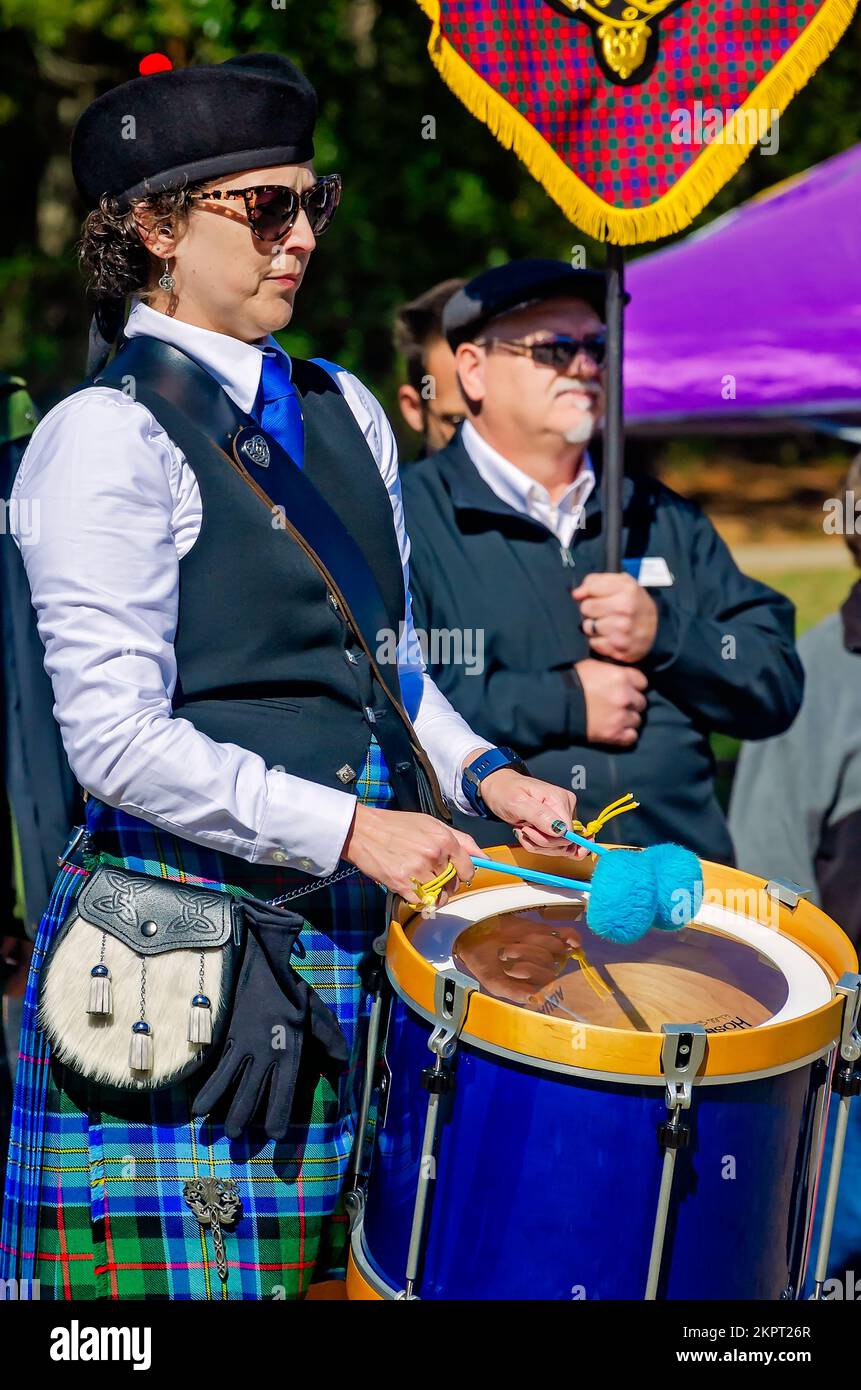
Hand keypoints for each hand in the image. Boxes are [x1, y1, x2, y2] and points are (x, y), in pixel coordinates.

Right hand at [342, 805, 480, 904]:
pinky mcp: (402, 885)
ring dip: (433, 893)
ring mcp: (418, 872)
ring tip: (421, 880)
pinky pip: (421, 902)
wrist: (363, 831)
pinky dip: (418, 898)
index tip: (459, 874)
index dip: (465, 874)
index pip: (468, 868)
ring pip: (439, 895)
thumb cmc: (397, 825)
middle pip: (454, 884)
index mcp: (443, 840)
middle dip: (448, 883)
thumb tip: (485, 857)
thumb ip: (461, 840)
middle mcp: (433, 856)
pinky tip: (410, 885)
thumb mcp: (432, 824)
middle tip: (433, 874)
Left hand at [478, 768, 591, 859]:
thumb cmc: (507, 791)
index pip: (567, 833)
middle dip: (540, 842)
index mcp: (560, 799)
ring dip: (537, 844)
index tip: (528, 830)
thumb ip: (539, 815)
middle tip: (524, 829)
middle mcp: (565, 807)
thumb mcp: (517, 802)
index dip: (547, 839)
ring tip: (524, 830)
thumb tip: (560, 830)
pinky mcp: (557, 825)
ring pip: (558, 846)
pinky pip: (553, 846)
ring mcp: (562, 817)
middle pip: (563, 842)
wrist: (501, 790)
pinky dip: (538, 845)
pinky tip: (529, 834)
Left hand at [573, 572, 657, 662]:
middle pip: (586, 607)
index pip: (590, 587)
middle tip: (604, 611)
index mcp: (626, 590)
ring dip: (595, 627)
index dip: (589, 592)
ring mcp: (622, 630)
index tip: (594, 595)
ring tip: (609, 624)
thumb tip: (577, 593)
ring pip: (588, 627)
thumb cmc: (636, 605)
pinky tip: (611, 636)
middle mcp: (624, 609)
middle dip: (591, 610)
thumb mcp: (624, 584)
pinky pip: (594, 643)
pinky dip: (599, 641)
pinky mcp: (618, 647)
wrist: (657, 630)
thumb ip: (597, 581)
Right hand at [575, 658, 647, 746]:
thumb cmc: (570, 681)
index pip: (642, 682)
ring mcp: (621, 717)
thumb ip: (611, 669)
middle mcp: (626, 697)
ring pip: (637, 720)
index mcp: (622, 677)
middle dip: (632, 703)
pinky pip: (631, 737)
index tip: (626, 689)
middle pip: (641, 702)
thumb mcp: (592, 665)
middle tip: (619, 705)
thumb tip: (616, 670)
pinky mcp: (614, 734)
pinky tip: (617, 731)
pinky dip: (626, 735)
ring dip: (628, 719)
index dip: (634, 686)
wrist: (557, 703)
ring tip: (615, 719)